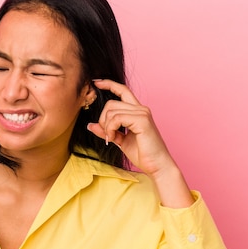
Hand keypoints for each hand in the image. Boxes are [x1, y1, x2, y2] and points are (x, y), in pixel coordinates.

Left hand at [86, 79, 193, 206]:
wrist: (157, 166)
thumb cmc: (143, 154)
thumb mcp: (120, 140)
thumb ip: (107, 131)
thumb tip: (90, 125)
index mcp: (137, 111)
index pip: (122, 90)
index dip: (109, 84)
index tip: (96, 83)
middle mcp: (141, 109)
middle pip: (111, 103)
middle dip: (103, 119)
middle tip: (107, 135)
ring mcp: (142, 113)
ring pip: (112, 111)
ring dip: (106, 126)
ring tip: (111, 139)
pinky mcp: (142, 120)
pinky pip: (116, 118)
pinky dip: (110, 129)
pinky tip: (113, 138)